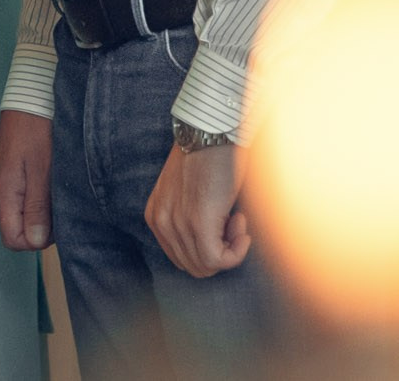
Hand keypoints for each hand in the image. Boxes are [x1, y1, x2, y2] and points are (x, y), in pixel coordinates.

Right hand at [0, 110, 54, 249]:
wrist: (29, 99)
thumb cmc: (36, 131)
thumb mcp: (42, 170)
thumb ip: (37, 207)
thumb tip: (34, 242)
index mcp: (4, 194)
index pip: (13, 239)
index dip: (36, 240)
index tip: (56, 221)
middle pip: (16, 230)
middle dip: (40, 228)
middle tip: (60, 206)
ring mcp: (4, 183)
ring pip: (20, 216)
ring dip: (40, 213)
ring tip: (57, 192)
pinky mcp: (10, 175)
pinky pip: (22, 200)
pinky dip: (37, 200)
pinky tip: (50, 184)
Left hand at [145, 140, 250, 277]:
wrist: (212, 132)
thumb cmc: (208, 157)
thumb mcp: (187, 193)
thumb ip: (188, 217)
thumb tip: (214, 243)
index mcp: (156, 216)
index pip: (182, 258)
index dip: (209, 248)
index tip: (223, 223)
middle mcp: (162, 223)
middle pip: (193, 266)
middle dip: (219, 251)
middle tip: (232, 222)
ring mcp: (178, 224)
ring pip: (206, 266)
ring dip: (229, 247)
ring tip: (236, 218)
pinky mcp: (198, 224)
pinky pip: (217, 260)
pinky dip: (236, 251)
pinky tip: (241, 225)